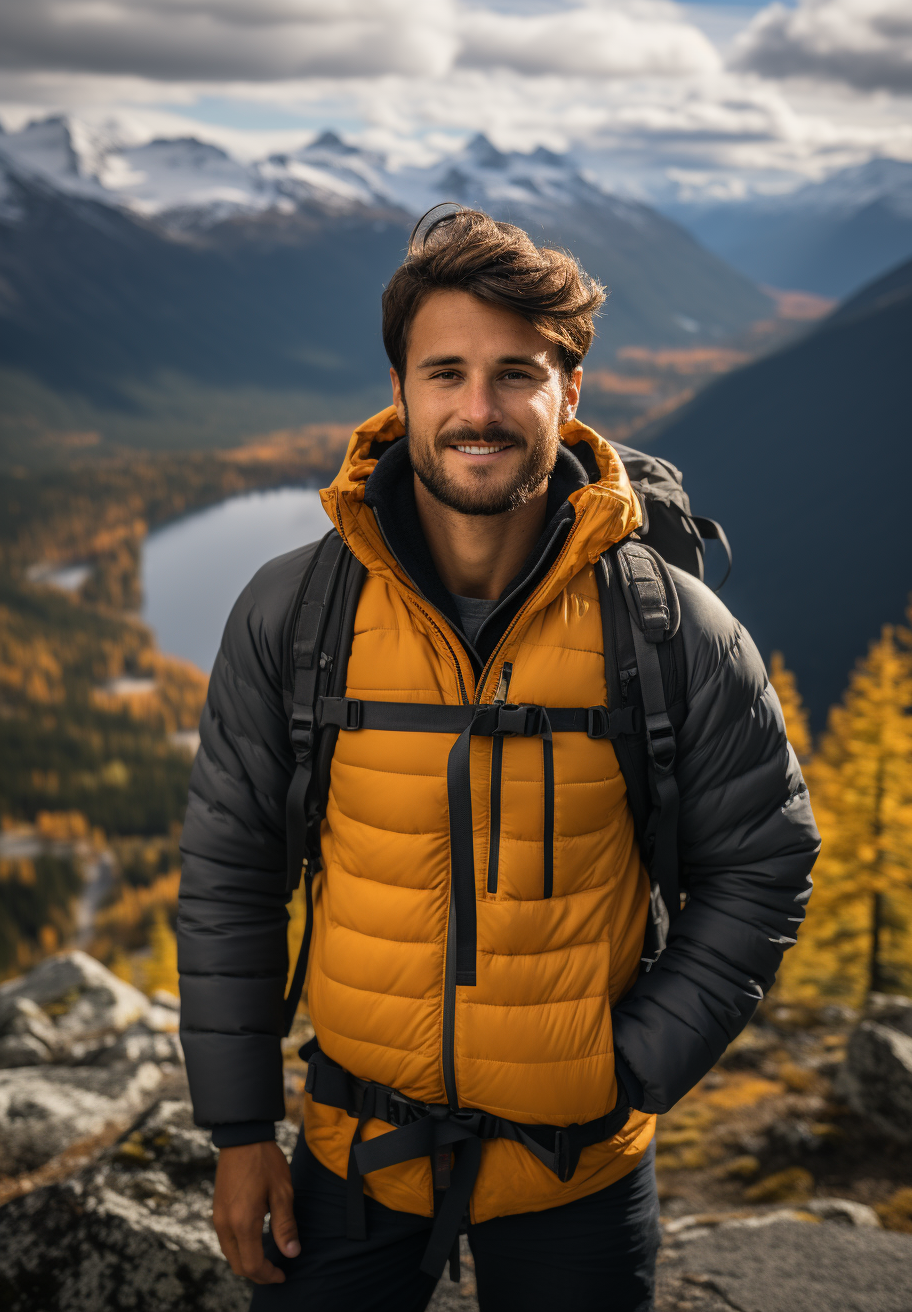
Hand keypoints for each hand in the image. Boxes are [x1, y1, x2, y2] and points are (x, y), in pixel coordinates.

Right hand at [213, 1140, 300, 1283]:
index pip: (252, 1264)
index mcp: (243, 1222)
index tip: (283, 1274)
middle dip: (257, 1273)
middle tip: (276, 1271)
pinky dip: (240, 1248)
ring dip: (247, 1261)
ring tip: (268, 1258)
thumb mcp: (282, 1192)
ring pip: (230, 1253)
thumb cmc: (265, 1162)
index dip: (268, 1275)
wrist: (242, 1137)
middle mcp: (226, 1224)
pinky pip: (226, 1240)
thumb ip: (285, 1226)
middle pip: (238, 1264)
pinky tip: (255, 1241)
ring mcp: (218, 1217)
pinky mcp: (217, 1210)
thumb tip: (291, 1253)